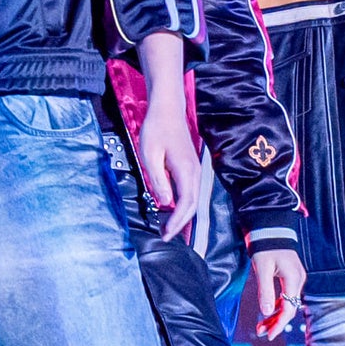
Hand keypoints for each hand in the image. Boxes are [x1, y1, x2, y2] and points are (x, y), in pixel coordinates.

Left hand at [133, 110, 203, 242]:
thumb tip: (166, 202)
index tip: (165, 234)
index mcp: (186, 170)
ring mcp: (195, 169)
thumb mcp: (150, 154)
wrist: (167, 109)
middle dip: (180, 223)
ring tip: (168, 228)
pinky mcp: (190, 167)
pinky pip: (190, 191)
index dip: (176, 221)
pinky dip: (183, 205)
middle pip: (192, 205)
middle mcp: (195, 172)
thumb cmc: (156, 128)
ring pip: (193, 199)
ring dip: (182, 215)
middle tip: (165, 236)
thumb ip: (157, 179)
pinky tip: (173, 210)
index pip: (185, 203)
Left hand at [245, 247, 304, 336]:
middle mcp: (298, 280)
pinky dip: (276, 305)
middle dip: (275, 322)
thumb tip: (266, 313)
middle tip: (260, 332)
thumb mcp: (262, 268)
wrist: (269, 227)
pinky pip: (286, 295)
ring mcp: (296, 278)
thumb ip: (265, 291)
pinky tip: (268, 311)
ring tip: (261, 326)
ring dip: (275, 314)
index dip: (279, 324)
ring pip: (287, 303)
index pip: (288, 308)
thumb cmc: (264, 246)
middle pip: (289, 308)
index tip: (268, 335)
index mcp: (293, 279)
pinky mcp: (291, 276)